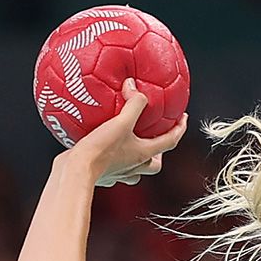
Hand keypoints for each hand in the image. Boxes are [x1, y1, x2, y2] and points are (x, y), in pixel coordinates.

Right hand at [65, 82, 189, 188]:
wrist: (77, 171)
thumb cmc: (101, 150)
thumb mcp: (121, 122)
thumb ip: (132, 103)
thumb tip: (134, 86)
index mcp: (143, 154)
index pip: (170, 141)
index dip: (179, 129)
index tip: (183, 118)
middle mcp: (134, 167)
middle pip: (155, 163)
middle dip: (158, 151)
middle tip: (155, 138)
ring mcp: (119, 173)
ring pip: (136, 169)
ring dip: (138, 158)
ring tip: (131, 143)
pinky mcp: (104, 175)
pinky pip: (115, 168)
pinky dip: (115, 158)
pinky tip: (106, 147)